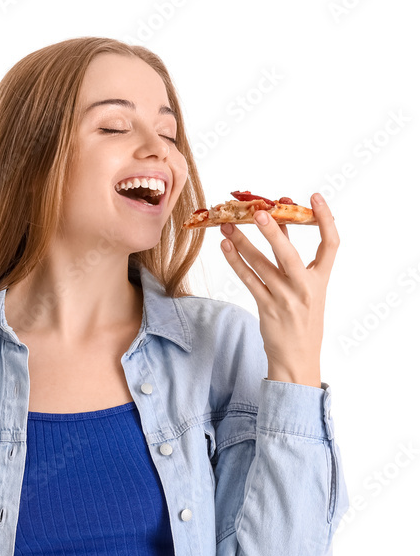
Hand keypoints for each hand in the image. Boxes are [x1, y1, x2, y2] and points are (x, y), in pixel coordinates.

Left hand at [219, 194, 338, 387]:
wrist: (298, 359)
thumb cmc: (302, 321)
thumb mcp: (308, 290)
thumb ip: (295, 260)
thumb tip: (279, 225)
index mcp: (321, 279)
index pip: (331, 243)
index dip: (325, 218)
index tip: (314, 197)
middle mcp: (305, 287)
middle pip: (289, 252)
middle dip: (273, 229)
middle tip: (258, 210)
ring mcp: (285, 298)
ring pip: (261, 264)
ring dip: (243, 242)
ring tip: (227, 226)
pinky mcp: (267, 308)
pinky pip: (248, 280)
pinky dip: (236, 262)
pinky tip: (225, 248)